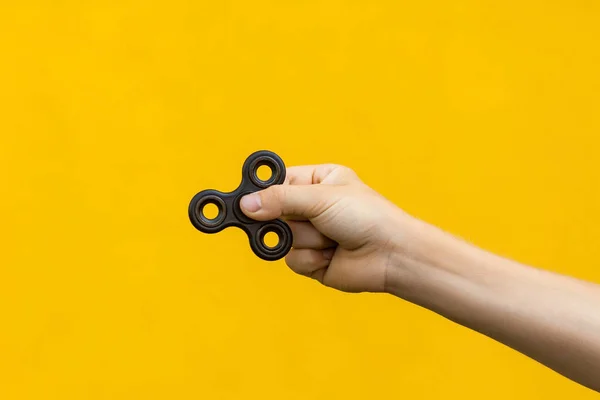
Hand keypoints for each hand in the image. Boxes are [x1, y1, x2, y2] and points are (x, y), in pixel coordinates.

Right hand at [240, 164, 413, 292]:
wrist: (391, 255)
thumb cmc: (367, 217)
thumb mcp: (321, 198)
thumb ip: (281, 199)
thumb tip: (246, 204)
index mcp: (318, 181)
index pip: (278, 183)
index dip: (264, 192)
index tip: (248, 200)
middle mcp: (312, 207)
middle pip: (273, 213)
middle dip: (287, 220)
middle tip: (302, 220)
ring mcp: (312, 234)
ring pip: (282, 239)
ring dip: (307, 240)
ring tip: (332, 238)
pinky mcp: (313, 260)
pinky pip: (292, 260)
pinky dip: (311, 259)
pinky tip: (332, 255)